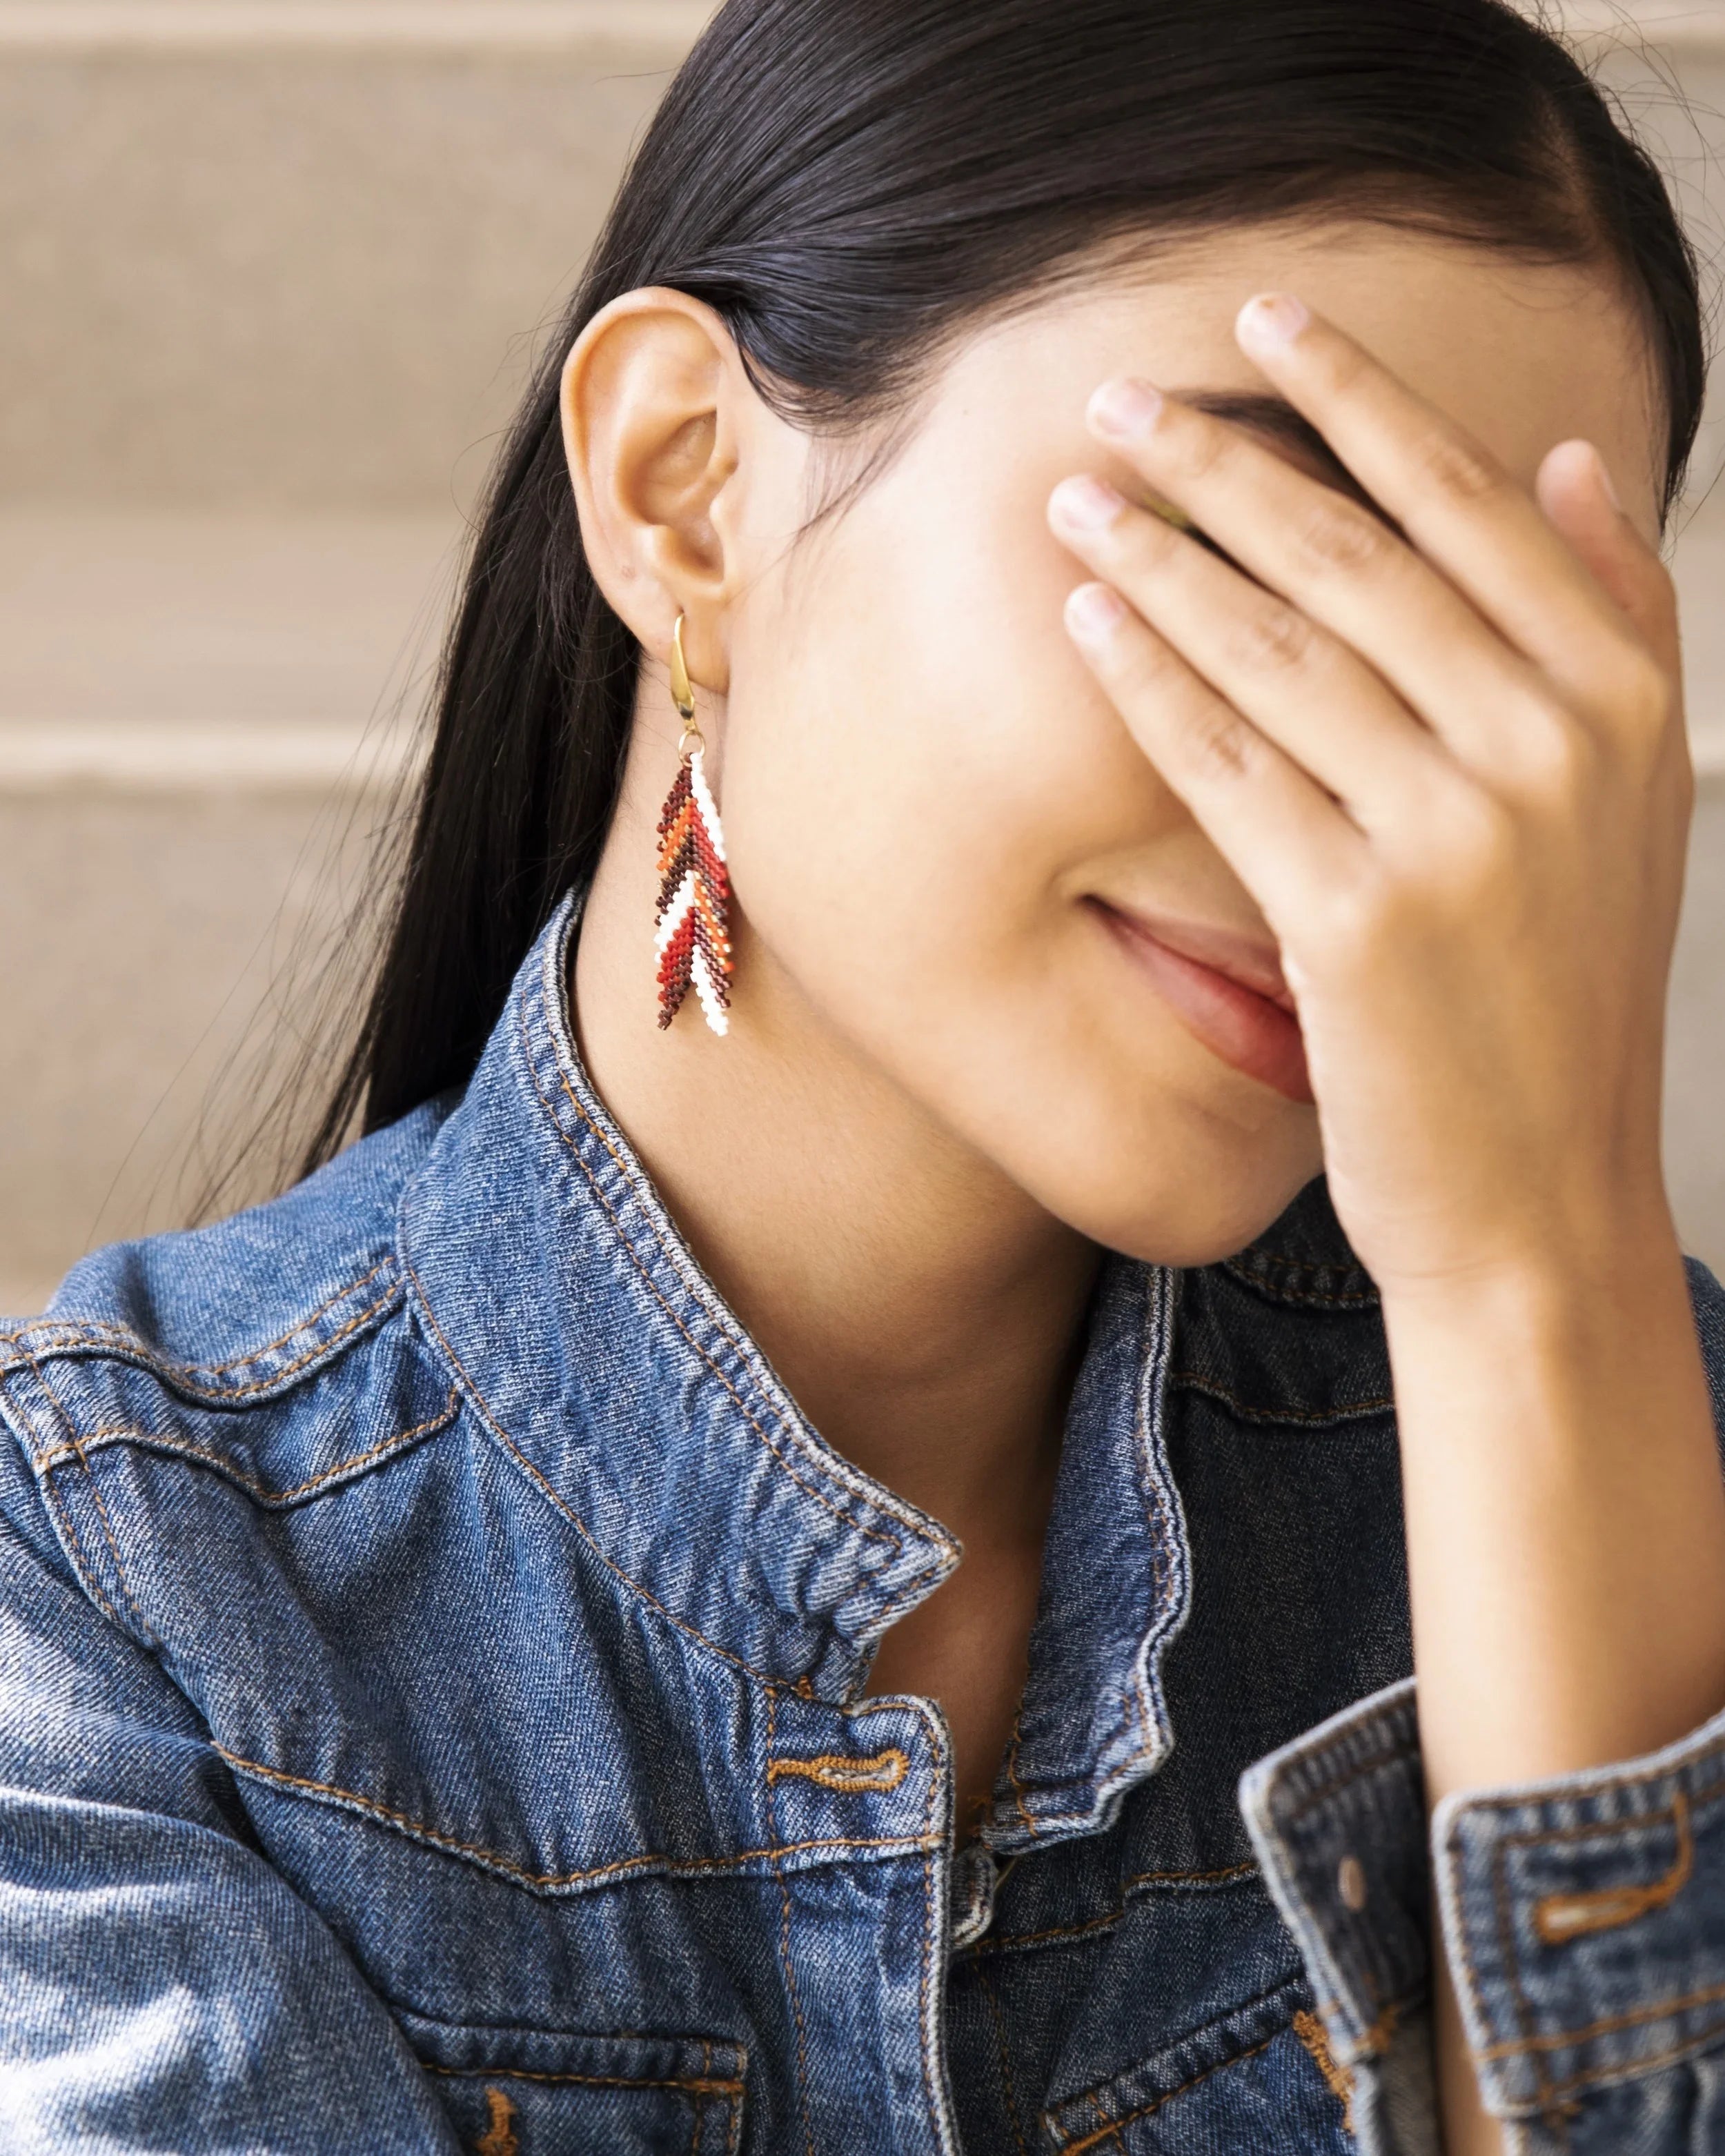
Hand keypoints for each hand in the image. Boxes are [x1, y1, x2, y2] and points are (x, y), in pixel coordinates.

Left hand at [1047, 292, 1690, 1296]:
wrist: (1540, 1195)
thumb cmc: (1563, 996)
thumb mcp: (1639, 802)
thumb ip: (1617, 622)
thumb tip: (1569, 458)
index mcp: (1622, 700)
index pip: (1472, 502)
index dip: (1359, 398)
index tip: (1268, 319)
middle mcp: (1551, 747)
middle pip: (1358, 557)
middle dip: (1225, 461)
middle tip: (1122, 400)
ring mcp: (1459, 833)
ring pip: (1281, 649)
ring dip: (1164, 558)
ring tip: (1079, 499)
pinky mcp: (1358, 920)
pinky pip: (1230, 768)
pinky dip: (1151, 686)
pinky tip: (1089, 626)